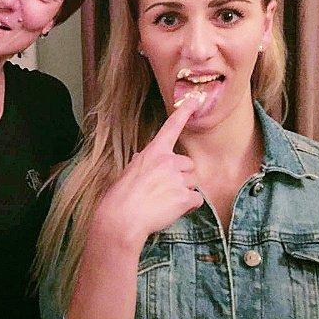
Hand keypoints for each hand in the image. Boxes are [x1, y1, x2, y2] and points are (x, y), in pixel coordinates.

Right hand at [92, 96, 203, 250]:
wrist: (122, 217)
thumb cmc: (121, 195)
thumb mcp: (130, 170)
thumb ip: (143, 162)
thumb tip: (142, 159)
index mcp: (153, 152)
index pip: (171, 127)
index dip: (184, 113)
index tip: (195, 100)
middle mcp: (168, 161)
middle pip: (189, 165)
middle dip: (182, 177)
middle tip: (165, 190)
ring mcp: (177, 178)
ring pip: (192, 183)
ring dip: (184, 192)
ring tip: (165, 202)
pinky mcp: (184, 196)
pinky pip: (196, 199)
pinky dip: (188, 206)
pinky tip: (172, 209)